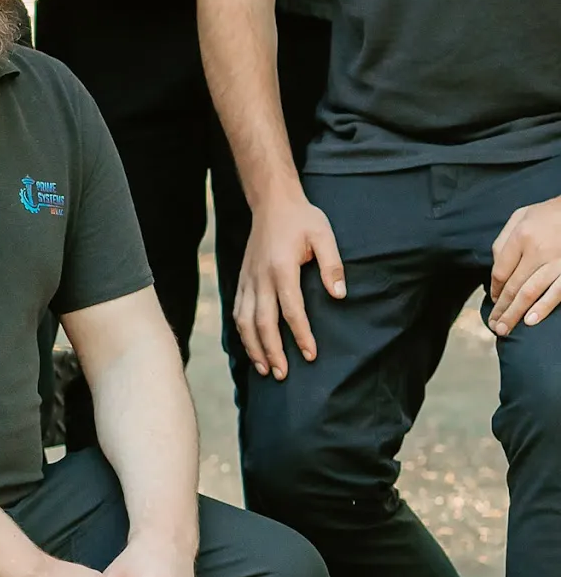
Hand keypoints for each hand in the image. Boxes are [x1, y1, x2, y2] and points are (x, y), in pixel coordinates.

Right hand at [234, 193, 345, 378]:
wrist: (272, 202)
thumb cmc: (302, 219)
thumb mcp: (324, 235)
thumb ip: (333, 265)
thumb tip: (339, 295)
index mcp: (281, 267)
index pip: (291, 309)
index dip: (300, 335)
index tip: (311, 355)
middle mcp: (260, 276)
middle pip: (262, 321)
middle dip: (272, 350)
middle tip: (282, 375)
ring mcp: (248, 278)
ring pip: (244, 319)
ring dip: (253, 346)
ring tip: (264, 368)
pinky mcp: (243, 277)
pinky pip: (238, 310)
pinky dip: (242, 331)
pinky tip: (251, 345)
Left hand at [490, 196, 560, 334]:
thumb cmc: (547, 214)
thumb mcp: (520, 217)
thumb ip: (505, 240)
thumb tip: (495, 265)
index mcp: (521, 237)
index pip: (501, 270)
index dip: (495, 289)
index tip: (493, 301)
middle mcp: (538, 252)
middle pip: (514, 286)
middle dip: (502, 308)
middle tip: (493, 326)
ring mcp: (557, 263)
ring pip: (531, 293)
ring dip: (516, 313)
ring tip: (505, 329)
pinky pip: (557, 293)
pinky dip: (543, 308)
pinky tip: (531, 320)